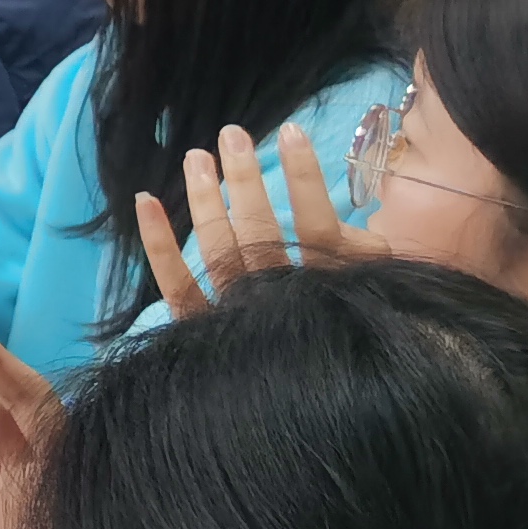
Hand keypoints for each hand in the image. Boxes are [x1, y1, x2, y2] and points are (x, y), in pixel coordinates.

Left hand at [131, 120, 387, 317]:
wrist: (333, 396)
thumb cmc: (360, 329)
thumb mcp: (381, 287)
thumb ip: (365, 253)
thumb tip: (346, 213)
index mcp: (331, 289)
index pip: (316, 228)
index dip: (304, 180)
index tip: (291, 132)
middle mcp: (280, 300)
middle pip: (258, 234)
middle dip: (245, 180)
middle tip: (232, 134)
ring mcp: (238, 313)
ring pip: (218, 250)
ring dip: (205, 198)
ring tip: (197, 155)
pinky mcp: (204, 327)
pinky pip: (176, 285)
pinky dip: (158, 244)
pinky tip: (146, 201)